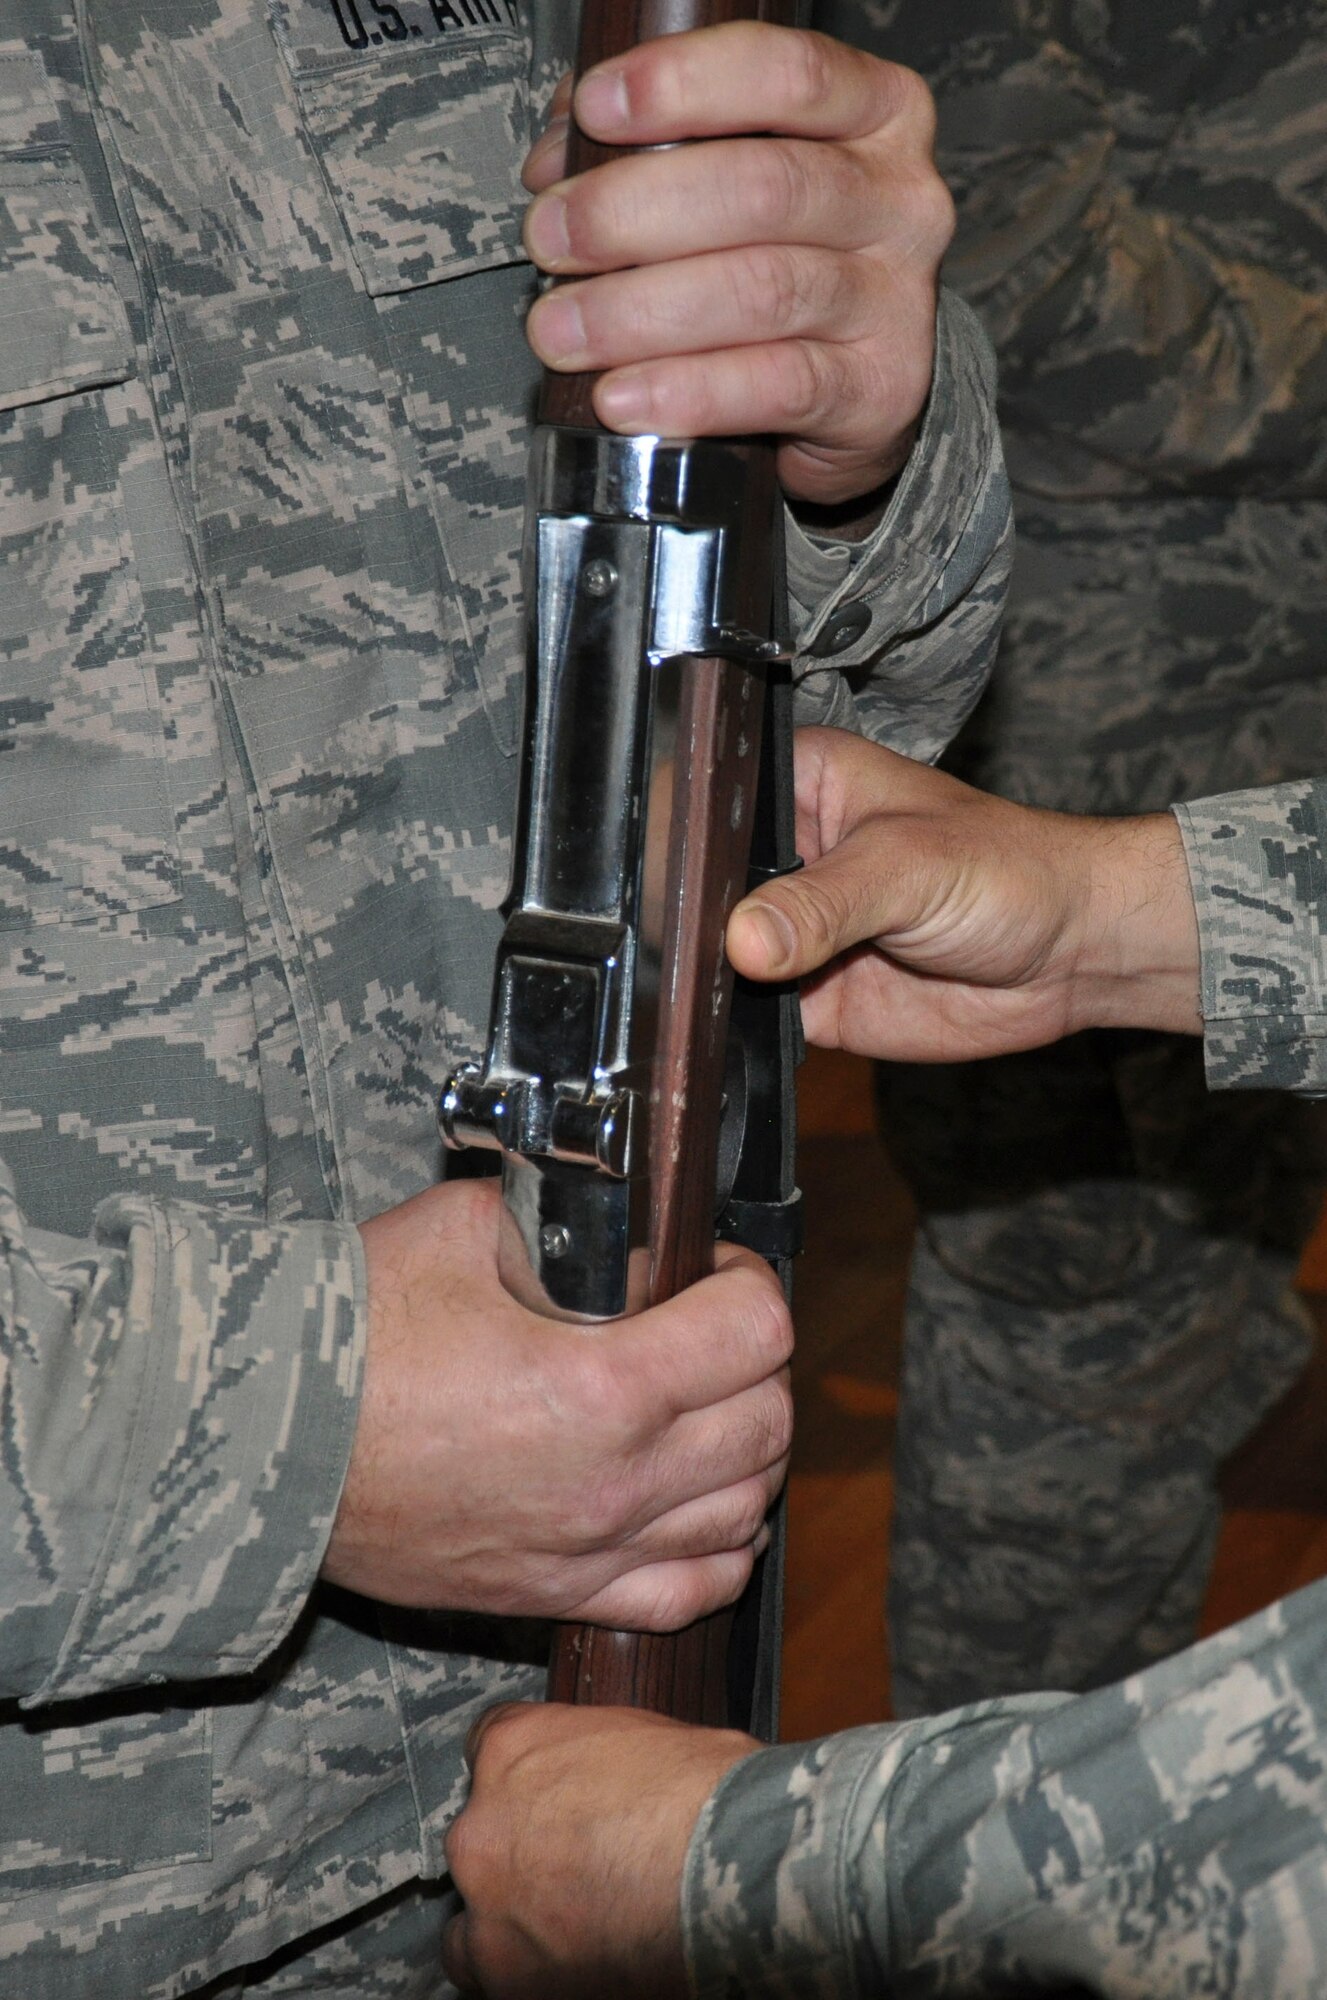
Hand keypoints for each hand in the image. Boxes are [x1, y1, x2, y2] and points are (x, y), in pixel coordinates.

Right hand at [323, 1179, 791, 1629]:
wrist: (266, 1444)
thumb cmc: (352, 1339)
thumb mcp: (467, 1231)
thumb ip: (569, 1226)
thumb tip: (631, 1234)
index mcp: (602, 1385)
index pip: (757, 1334)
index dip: (748, 1282)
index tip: (719, 1270)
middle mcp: (614, 1479)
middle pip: (767, 1424)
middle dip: (755, 1362)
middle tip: (709, 1329)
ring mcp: (590, 1548)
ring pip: (744, 1509)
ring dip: (745, 1451)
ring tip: (707, 1408)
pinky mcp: (557, 1594)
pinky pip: (690, 1592)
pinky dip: (718, 1547)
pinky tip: (699, 1504)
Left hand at [442, 1703, 756, 1998]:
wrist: (725, 1866)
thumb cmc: (706, 1795)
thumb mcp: (648, 1739)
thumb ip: (601, 1764)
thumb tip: (617, 1786)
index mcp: (512, 1748)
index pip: (486, 1753)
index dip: (526, 1786)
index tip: (553, 1807)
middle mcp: (481, 1822)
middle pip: (479, 1840)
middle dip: (520, 1858)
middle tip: (577, 1876)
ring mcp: (486, 1899)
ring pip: (470, 1923)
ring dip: (510, 1926)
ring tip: (571, 1935)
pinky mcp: (503, 1968)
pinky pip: (487, 1976)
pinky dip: (521, 1975)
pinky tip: (571, 1970)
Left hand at [521, 23, 953, 505]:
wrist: (858, 385)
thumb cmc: (784, 259)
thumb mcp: (733, 179)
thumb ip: (651, 148)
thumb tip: (558, 162)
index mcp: (873, 115)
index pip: (788, 73)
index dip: (684, 84)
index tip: (597, 108)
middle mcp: (897, 200)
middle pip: (762, 188)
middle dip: (632, 211)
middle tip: (550, 238)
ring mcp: (893, 300)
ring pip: (762, 291)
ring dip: (640, 311)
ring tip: (561, 329)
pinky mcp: (877, 390)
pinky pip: (778, 387)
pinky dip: (687, 392)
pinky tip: (621, 397)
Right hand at [726, 728, 1201, 1062]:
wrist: (1072, 955)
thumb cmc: (1010, 870)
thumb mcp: (909, 867)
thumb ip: (823, 903)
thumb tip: (743, 941)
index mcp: (799, 784)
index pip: (709, 804)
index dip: (682, 841)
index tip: (675, 884)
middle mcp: (786, 856)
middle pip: (700, 887)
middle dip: (693, 920)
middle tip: (707, 947)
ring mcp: (791, 931)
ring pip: (718, 958)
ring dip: (714, 980)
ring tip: (728, 985)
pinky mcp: (807, 998)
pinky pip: (751, 1017)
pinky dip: (743, 1028)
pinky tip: (748, 1022)